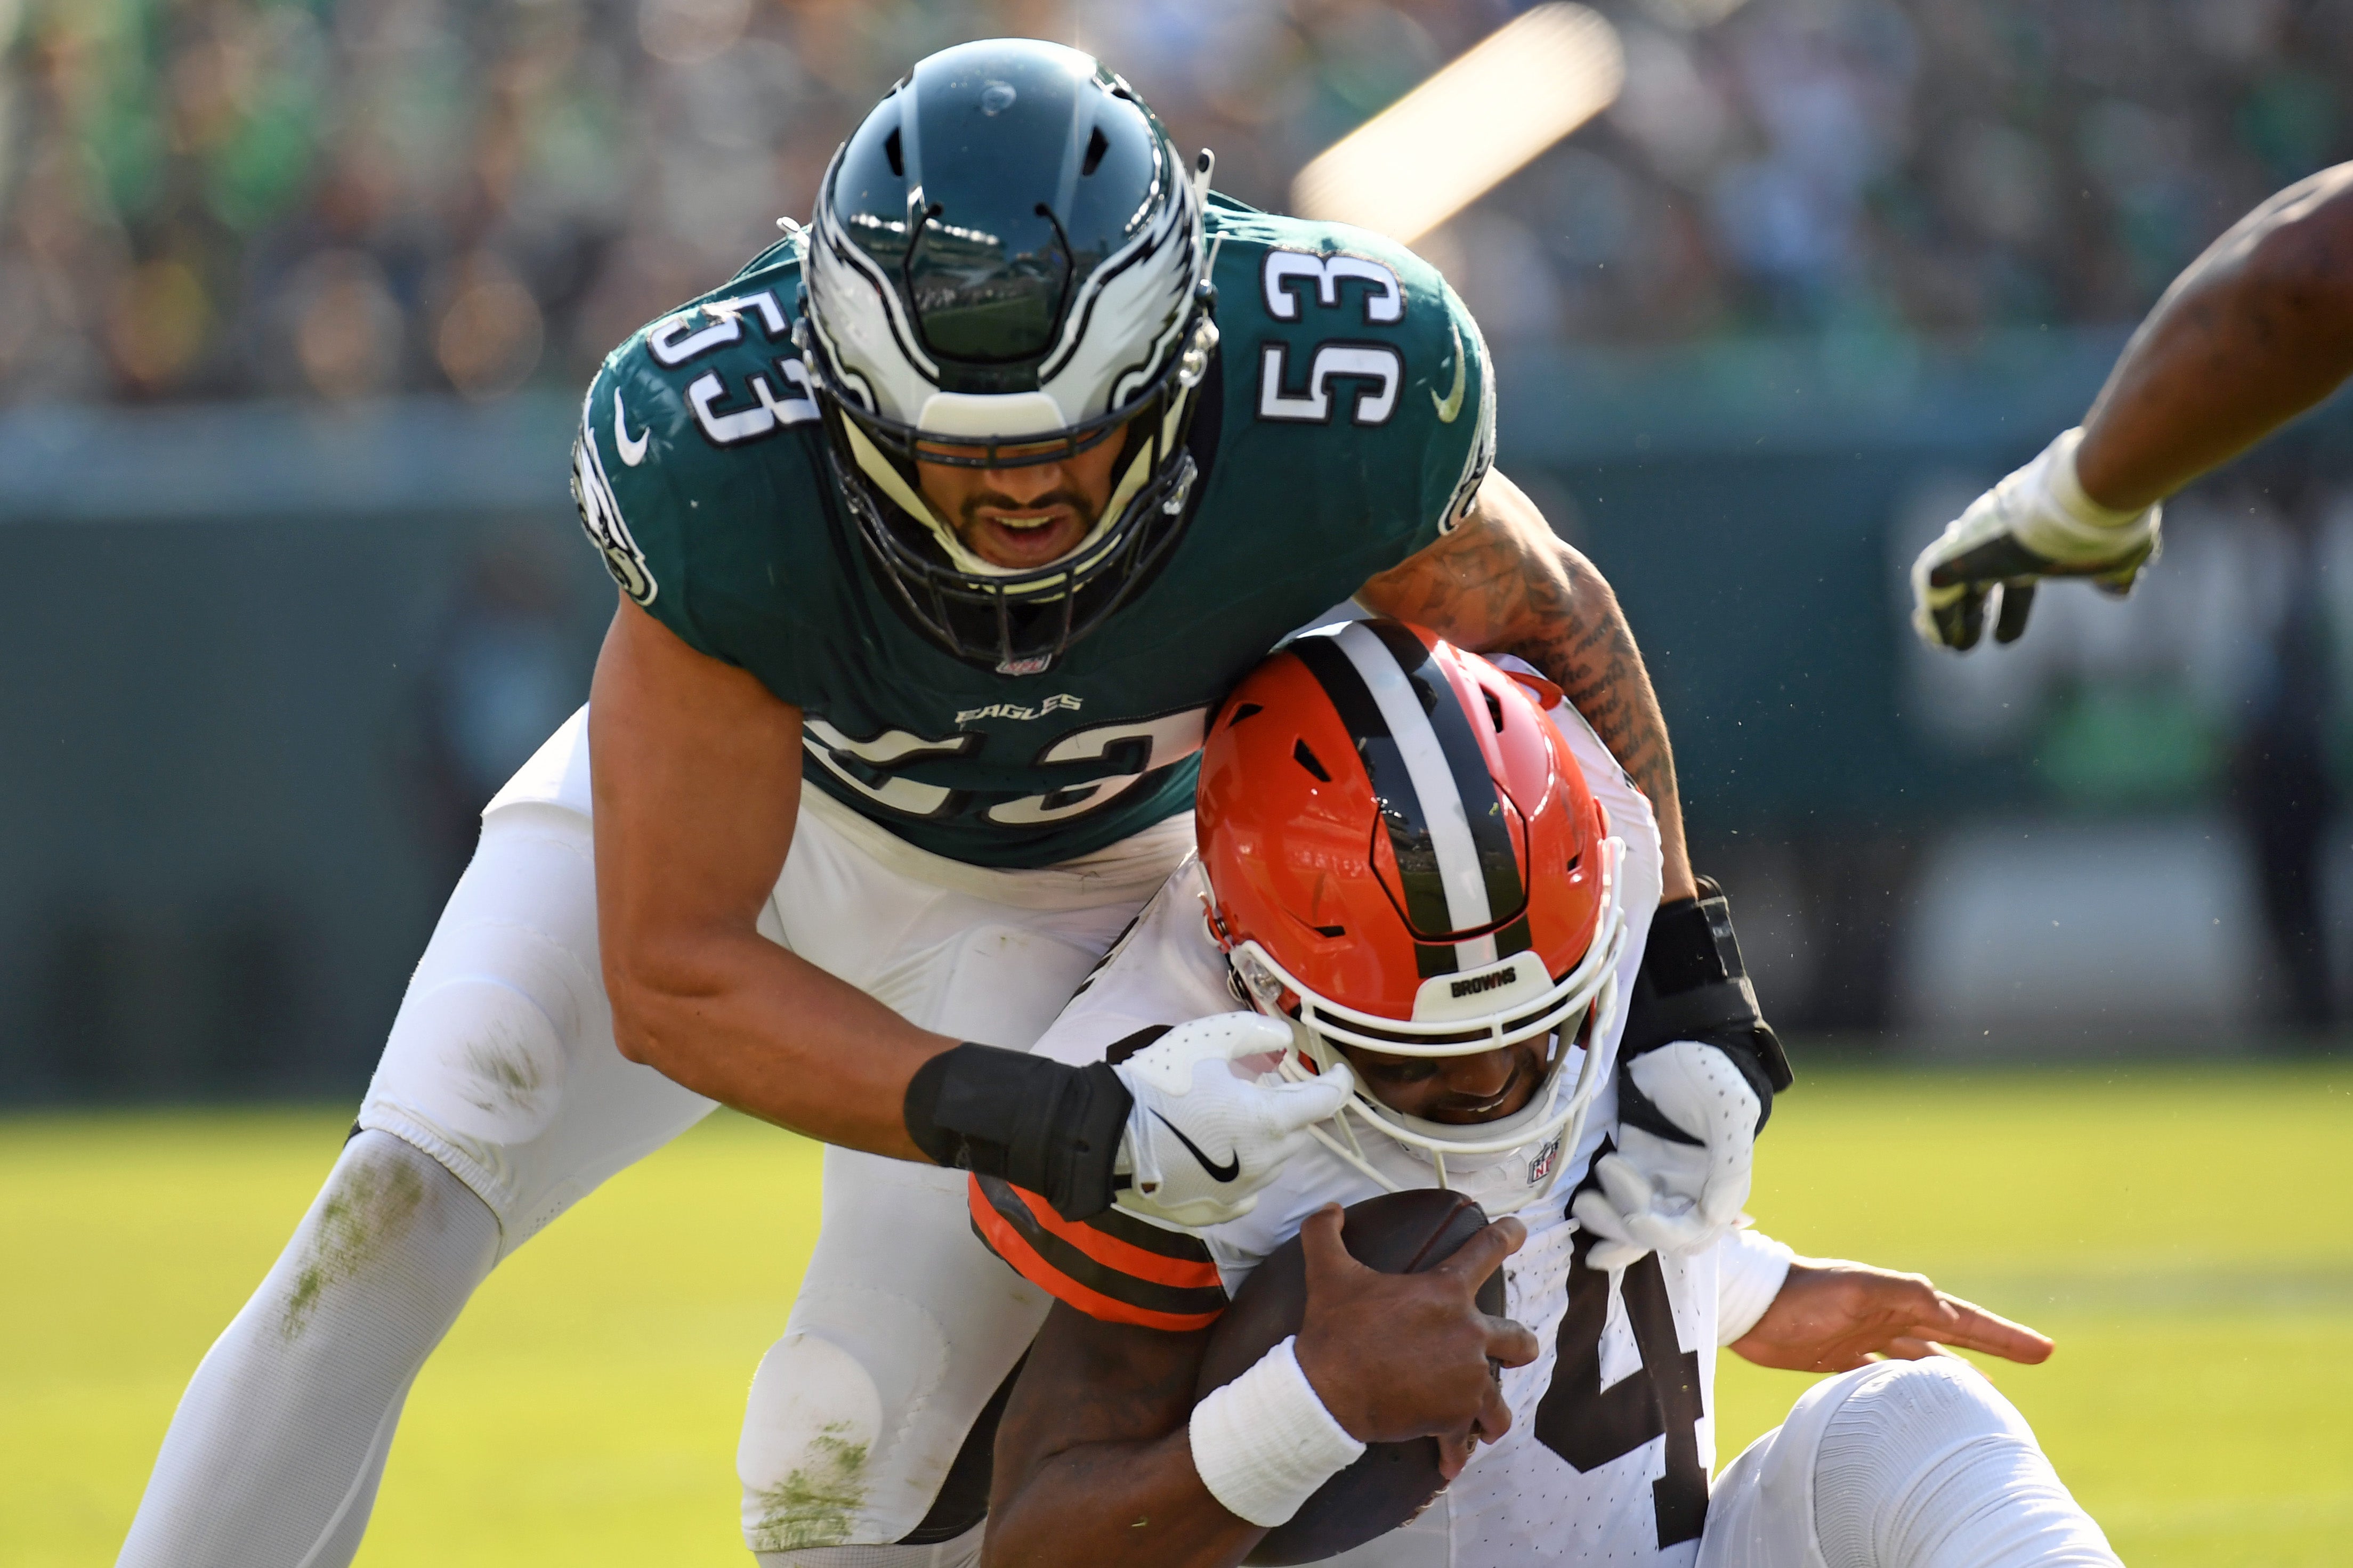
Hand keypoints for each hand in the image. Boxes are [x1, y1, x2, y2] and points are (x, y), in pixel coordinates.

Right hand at [1112, 1013, 1353, 1227]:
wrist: (1105, 1137)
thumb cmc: (1158, 1083)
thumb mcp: (1207, 1039)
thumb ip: (1254, 1033)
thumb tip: (1284, 1040)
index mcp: (1269, 1121)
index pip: (1324, 1102)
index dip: (1337, 1083)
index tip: (1337, 1071)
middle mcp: (1264, 1162)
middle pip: (1297, 1132)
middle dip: (1292, 1107)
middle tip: (1268, 1085)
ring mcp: (1240, 1193)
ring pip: (1273, 1161)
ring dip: (1267, 1138)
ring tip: (1238, 1116)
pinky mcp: (1214, 1211)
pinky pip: (1247, 1192)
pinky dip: (1246, 1171)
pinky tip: (1227, 1156)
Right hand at [1292, 1205, 1538, 1459]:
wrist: (1329, 1391)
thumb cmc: (1334, 1330)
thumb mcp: (1328, 1273)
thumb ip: (1326, 1233)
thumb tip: (1328, 1209)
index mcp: (1445, 1293)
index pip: (1486, 1252)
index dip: (1507, 1236)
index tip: (1520, 1230)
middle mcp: (1468, 1335)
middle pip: (1517, 1340)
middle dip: (1518, 1346)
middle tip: (1512, 1350)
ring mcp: (1466, 1380)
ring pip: (1500, 1400)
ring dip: (1494, 1409)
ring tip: (1488, 1417)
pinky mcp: (1453, 1418)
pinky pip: (1464, 1439)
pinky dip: (1456, 1452)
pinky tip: (1451, 1462)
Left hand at [1571, 1040, 1756, 1270]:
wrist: (1674, 1037)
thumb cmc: (1709, 1070)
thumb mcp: (1727, 1109)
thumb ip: (1729, 1165)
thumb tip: (1716, 1218)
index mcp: (1723, 1182)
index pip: (1698, 1230)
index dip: (1667, 1233)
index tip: (1635, 1218)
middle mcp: (1694, 1189)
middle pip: (1662, 1234)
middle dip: (1627, 1229)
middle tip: (1593, 1205)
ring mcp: (1662, 1178)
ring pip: (1636, 1224)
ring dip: (1609, 1224)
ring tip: (1584, 1203)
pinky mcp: (1634, 1165)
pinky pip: (1618, 1202)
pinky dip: (1603, 1212)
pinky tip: (1582, 1207)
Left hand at [1731, 1258, 2052, 1373]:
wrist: (1750, 1305)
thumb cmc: (1802, 1292)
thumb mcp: (1857, 1289)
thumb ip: (1902, 1295)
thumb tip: (1948, 1309)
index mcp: (1900, 1299)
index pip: (1963, 1319)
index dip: (2002, 1335)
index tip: (2043, 1349)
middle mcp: (1889, 1318)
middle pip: (1954, 1337)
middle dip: (1994, 1347)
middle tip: (2036, 1357)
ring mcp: (1866, 1338)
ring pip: (1922, 1359)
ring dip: (1953, 1371)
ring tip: (1985, 1391)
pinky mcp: (1838, 1358)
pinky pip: (1883, 1376)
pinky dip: (1905, 1387)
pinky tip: (1918, 1402)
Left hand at [1909, 427, 2160, 650]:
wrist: (2081, 498)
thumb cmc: (2105, 524)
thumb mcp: (2118, 553)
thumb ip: (2115, 572)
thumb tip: (2120, 591)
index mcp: (2032, 537)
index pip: (2014, 575)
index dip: (2010, 608)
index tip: (2004, 639)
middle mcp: (1997, 536)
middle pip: (1978, 581)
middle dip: (1974, 612)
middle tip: (1973, 642)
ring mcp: (1972, 545)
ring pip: (1947, 585)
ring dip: (1946, 619)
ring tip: (1950, 647)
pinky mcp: (1953, 557)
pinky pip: (1934, 592)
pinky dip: (1938, 619)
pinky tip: (1945, 642)